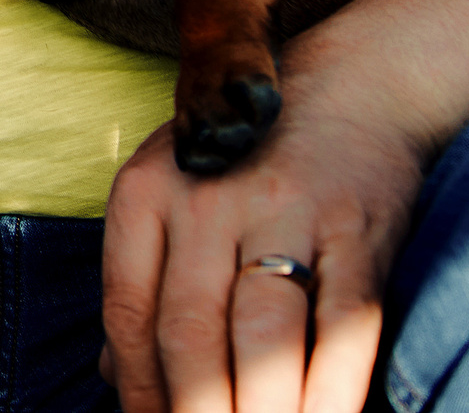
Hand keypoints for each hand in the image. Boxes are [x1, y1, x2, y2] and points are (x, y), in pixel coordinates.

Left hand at [102, 104, 423, 412]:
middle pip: (187, 333)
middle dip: (193, 410)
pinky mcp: (356, 231)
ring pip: (258, 336)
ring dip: (257, 409)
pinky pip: (343, 325)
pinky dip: (331, 387)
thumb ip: (144, 284)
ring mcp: (283, 213)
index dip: (137, 390)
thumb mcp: (174, 199)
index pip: (128, 314)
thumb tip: (111, 376)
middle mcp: (205, 200)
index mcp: (145, 194)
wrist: (352, 88)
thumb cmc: (247, 163)